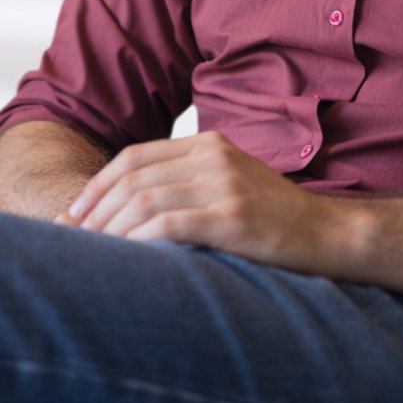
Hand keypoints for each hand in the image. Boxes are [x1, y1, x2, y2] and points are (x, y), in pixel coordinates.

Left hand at [63, 132, 341, 269]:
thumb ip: (186, 185)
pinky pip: (168, 224)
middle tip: (71, 239)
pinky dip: (137, 240)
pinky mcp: (233, 217)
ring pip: (143, 199)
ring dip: (109, 229)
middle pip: (132, 177)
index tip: (74, 214)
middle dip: (94, 209)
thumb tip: (127, 210)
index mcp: (208, 144)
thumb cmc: (275, 220)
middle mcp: (213, 157)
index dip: (97, 185)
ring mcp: (224, 184)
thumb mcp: (230, 185)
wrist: (331, 235)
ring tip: (90, 253)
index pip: (135, 157)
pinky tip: (123, 259)